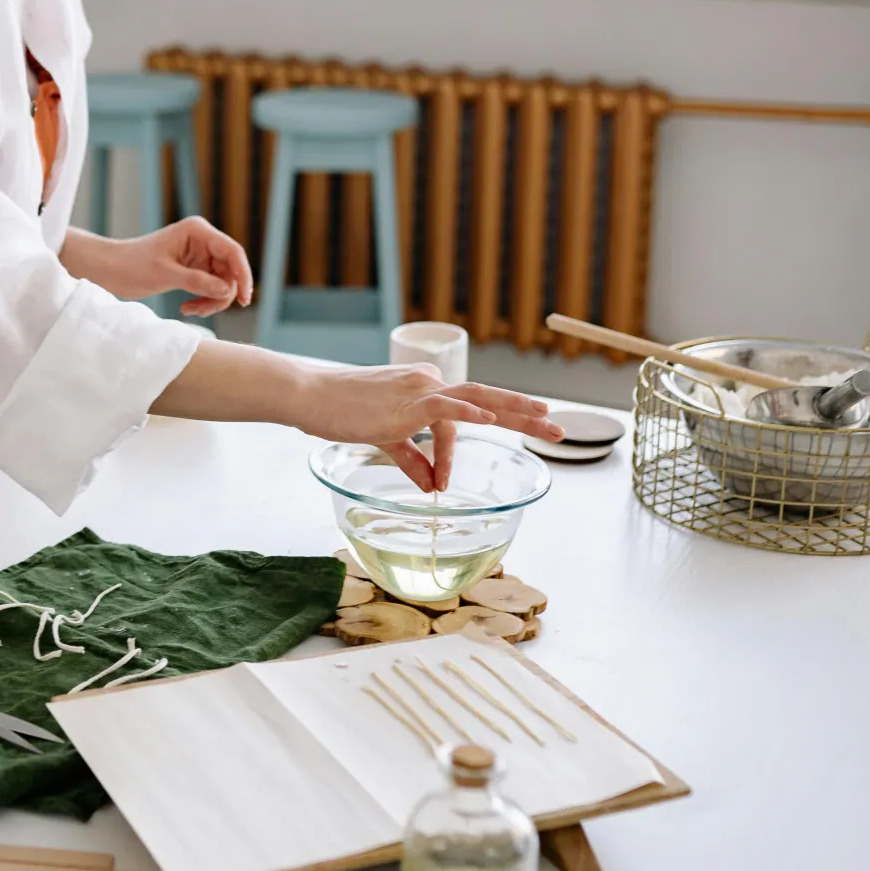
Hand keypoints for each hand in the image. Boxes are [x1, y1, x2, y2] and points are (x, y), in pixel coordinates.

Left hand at [61, 218, 252, 316]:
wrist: (109, 270)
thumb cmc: (131, 266)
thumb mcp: (165, 275)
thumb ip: (198, 282)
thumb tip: (228, 291)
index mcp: (197, 231)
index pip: (232, 251)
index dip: (243, 275)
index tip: (246, 299)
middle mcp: (201, 240)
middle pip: (230, 270)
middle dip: (221, 293)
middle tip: (202, 311)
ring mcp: (198, 255)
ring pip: (222, 282)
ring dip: (211, 300)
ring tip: (192, 311)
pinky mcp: (192, 269)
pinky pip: (210, 287)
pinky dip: (203, 300)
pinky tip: (187, 308)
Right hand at [298, 363, 564, 492]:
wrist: (310, 396)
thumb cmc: (340, 412)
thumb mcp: (383, 437)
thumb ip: (412, 460)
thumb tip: (432, 486)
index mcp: (425, 388)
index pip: (461, 416)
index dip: (464, 446)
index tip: (456, 473)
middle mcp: (428, 384)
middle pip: (487, 399)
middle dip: (526, 414)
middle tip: (559, 428)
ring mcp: (418, 392)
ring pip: (477, 399)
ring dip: (514, 412)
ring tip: (545, 421)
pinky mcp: (405, 403)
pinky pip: (444, 408)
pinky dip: (470, 414)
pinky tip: (493, 422)